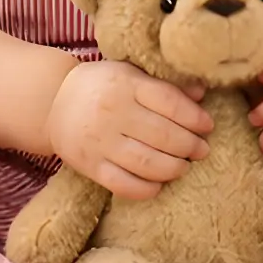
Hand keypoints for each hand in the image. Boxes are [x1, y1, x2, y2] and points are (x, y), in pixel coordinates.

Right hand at [47, 59, 210, 199]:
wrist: (54, 103)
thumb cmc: (103, 86)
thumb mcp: (130, 74)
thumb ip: (164, 84)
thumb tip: (201, 93)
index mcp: (125, 84)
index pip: (169, 102)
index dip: (194, 117)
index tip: (208, 125)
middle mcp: (112, 112)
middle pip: (162, 134)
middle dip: (190, 145)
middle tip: (202, 149)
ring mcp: (99, 141)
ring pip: (146, 162)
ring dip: (173, 168)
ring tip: (184, 166)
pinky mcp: (89, 166)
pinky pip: (123, 184)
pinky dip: (146, 188)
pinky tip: (158, 184)